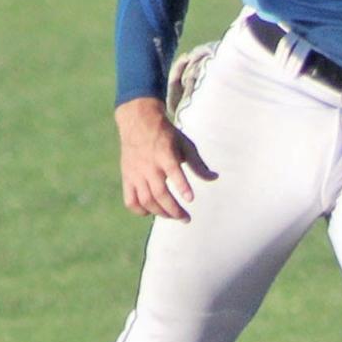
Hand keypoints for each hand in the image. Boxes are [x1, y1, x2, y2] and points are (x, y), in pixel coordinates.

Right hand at [113, 97, 218, 221]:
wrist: (138, 123)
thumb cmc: (166, 136)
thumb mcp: (185, 145)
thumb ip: (198, 164)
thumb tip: (214, 178)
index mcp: (165, 154)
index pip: (173, 172)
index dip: (182, 186)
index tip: (190, 199)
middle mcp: (149, 166)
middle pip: (159, 193)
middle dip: (174, 210)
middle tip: (186, 218)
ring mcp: (136, 173)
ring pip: (146, 200)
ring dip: (160, 213)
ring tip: (174, 217)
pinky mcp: (127, 178)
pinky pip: (130, 200)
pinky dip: (140, 211)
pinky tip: (152, 212)